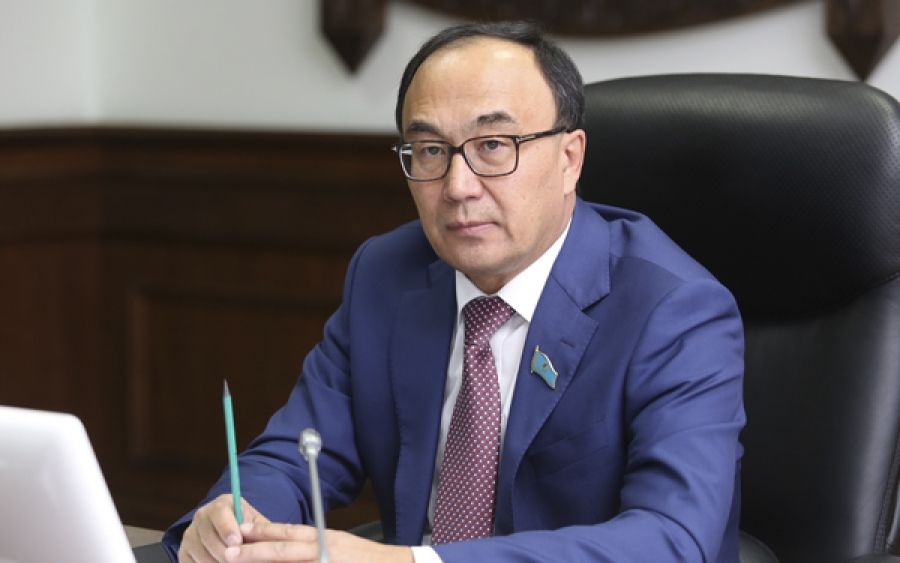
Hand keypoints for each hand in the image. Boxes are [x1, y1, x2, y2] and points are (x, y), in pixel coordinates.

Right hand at [179, 494, 269, 562]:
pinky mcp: (183, 551)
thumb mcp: (257, 525)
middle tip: (238, 560)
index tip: (237, 542)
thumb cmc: (248, 530)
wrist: (232, 535)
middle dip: (225, 552)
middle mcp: (202, 516)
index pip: (219, 512)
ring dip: (217, 562)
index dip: (227, 528)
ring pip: (200, 553)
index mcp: (222, 504)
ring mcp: (190, 534)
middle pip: (209, 536)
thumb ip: (262, 530)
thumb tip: (269, 540)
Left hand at [223, 520, 413, 562]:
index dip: (264, 530)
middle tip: (230, 553)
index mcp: (325, 539)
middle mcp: (324, 552)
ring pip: (288, 562)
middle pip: (283, 550)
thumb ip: (315, 545)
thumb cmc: (367, 560)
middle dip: (254, 552)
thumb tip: (286, 546)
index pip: (289, 531)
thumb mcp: (340, 544)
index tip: (242, 530)